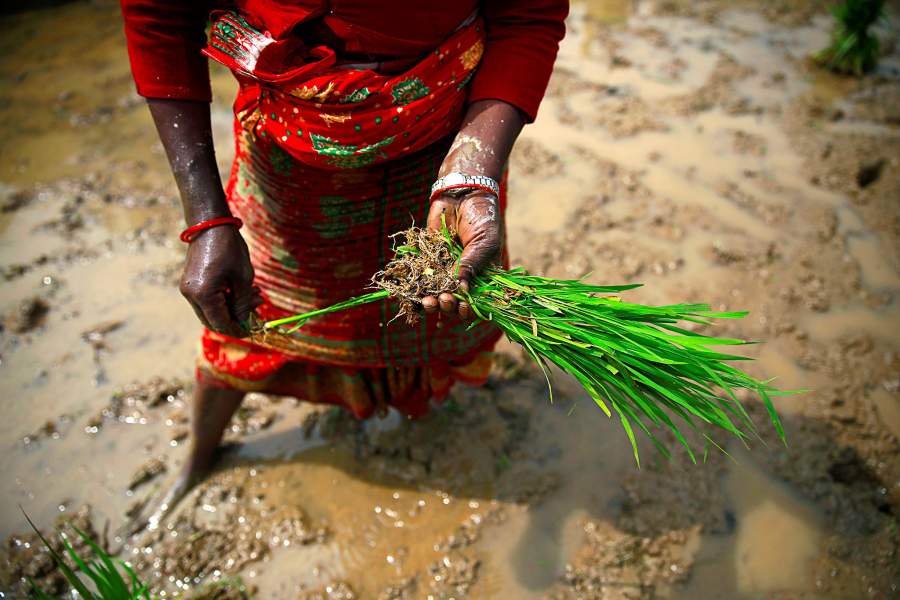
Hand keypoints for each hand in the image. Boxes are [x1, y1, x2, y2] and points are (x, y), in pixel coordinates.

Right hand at [179, 224, 262, 336]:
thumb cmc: (229, 248)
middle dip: (236, 318)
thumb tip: (244, 322)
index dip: (238, 329)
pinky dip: (224, 299)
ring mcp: (188, 289)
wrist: (210, 223)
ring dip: (232, 307)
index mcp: (203, 296)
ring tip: (255, 295)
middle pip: (213, 320)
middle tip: (257, 308)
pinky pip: (208, 299)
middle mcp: (191, 295)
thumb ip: (242, 304)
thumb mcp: (242, 278)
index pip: (221, 323)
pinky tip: (242, 290)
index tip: (253, 330)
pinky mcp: (190, 282)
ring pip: (211, 310)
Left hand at [423, 191, 501, 319]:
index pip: (474, 303)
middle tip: (444, 299)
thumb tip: (459, 290)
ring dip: (431, 303)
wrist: (462, 194)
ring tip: (427, 301)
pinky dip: (411, 289)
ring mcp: (443, 271)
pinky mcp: (427, 260)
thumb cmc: (482, 219)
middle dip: (448, 306)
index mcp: (481, 278)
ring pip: (434, 295)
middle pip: (453, 303)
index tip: (461, 307)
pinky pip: (418, 278)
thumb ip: (471, 266)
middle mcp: (461, 278)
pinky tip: (405, 296)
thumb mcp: (484, 243)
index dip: (467, 310)